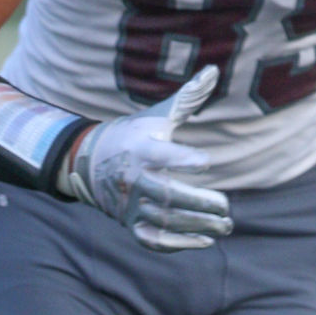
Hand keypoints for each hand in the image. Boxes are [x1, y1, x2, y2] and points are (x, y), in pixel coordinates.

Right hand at [56, 66, 231, 251]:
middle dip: (198, 203)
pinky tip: (206, 241)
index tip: (206, 160)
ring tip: (226, 224)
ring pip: (164, 220)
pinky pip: (152, 239)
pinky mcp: (130, 222)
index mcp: (141, 149)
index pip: (160, 155)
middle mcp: (134, 179)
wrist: (89, 161)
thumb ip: (187, 97)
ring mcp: (131, 204)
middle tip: (226, 207)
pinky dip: (177, 244)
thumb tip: (213, 70)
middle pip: (166, 195)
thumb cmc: (134, 134)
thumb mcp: (157, 115)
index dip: (182, 159)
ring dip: (196, 225)